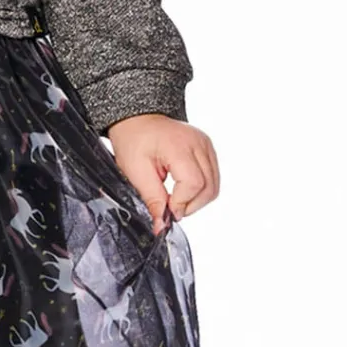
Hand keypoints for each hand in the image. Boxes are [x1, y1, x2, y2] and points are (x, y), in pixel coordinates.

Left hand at [107, 113, 219, 235]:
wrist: (138, 121)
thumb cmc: (133, 140)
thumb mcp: (135, 172)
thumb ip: (152, 199)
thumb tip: (162, 225)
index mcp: (179, 146)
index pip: (193, 183)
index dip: (181, 203)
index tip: (166, 210)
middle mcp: (199, 143)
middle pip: (208, 187)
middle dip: (190, 205)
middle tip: (169, 207)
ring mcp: (206, 145)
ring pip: (213, 186)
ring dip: (196, 200)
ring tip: (175, 198)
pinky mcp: (208, 149)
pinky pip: (212, 178)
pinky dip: (200, 190)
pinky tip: (183, 189)